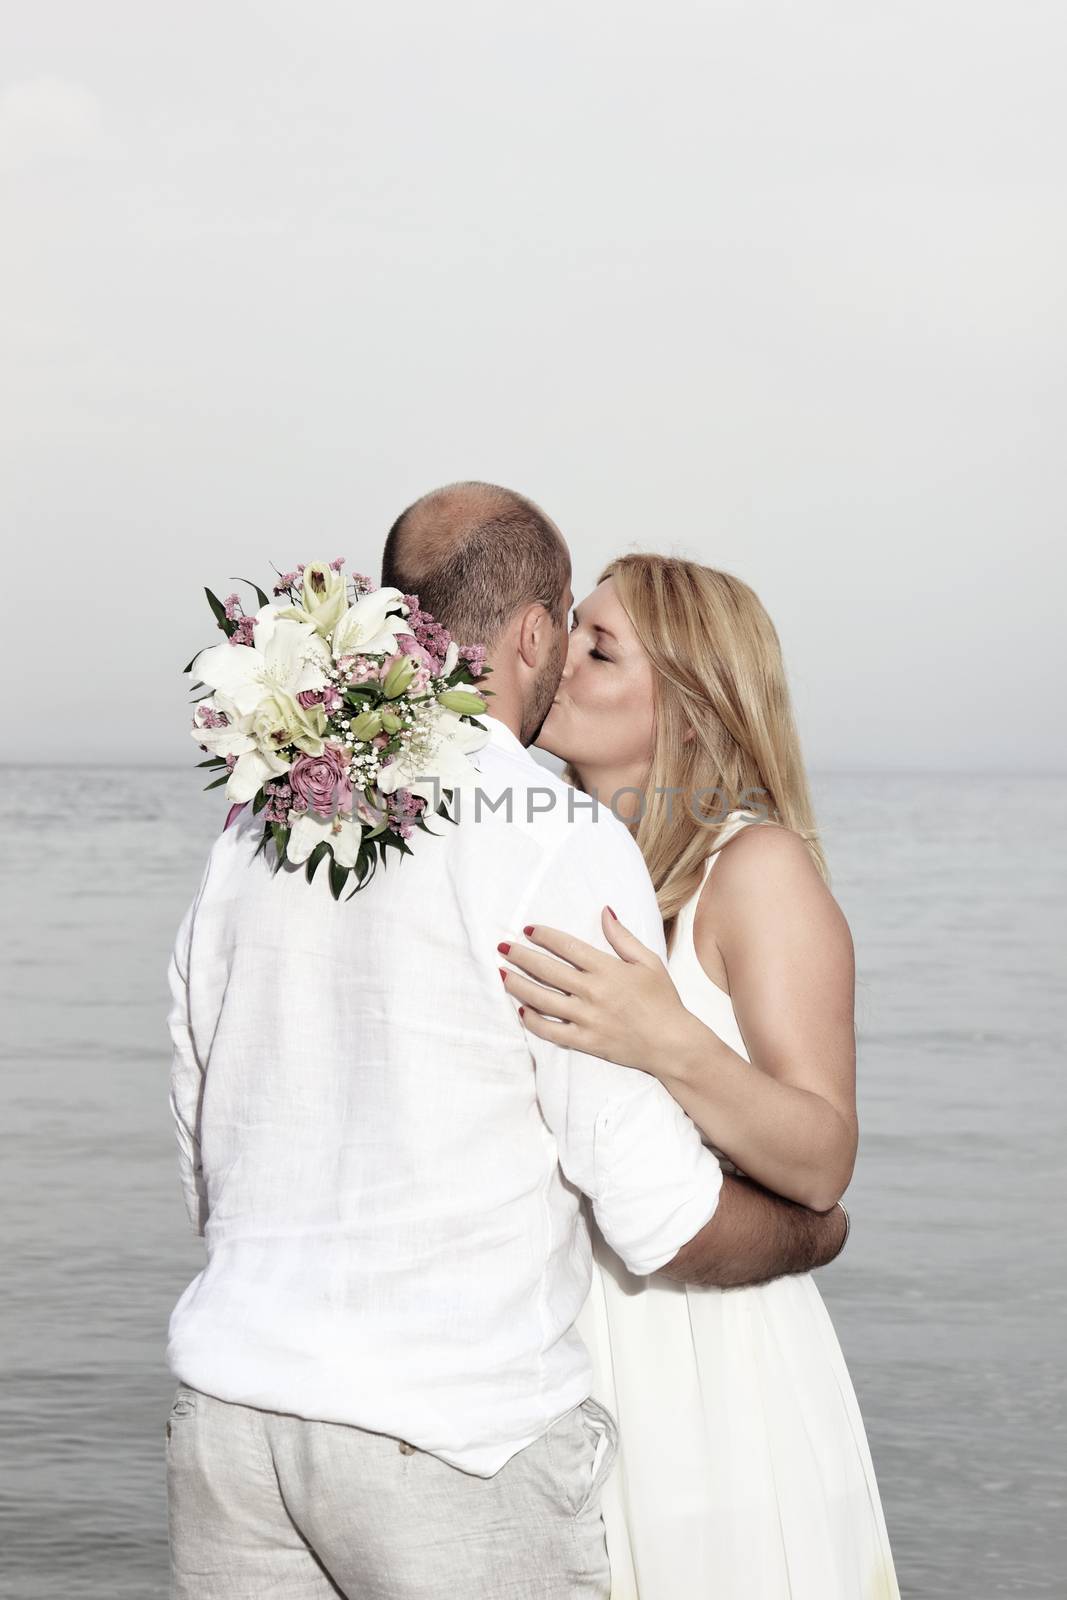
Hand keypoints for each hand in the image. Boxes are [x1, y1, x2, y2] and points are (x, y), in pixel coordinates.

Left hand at [497, 908, 690, 1072]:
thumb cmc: (663, 999)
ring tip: (502, 975)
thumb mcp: (648, 961)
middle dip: (521, 956)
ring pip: (542, 999)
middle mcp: (593, 992)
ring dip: (518, 985)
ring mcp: (587, 1018)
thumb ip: (622, 937)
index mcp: (607, 969)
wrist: (672, 1043)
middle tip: (502, 947)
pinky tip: (522, 1010)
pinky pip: (550, 1031)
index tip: (529, 930)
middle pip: (547, 970)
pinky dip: (533, 1021)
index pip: (567, 946)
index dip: (544, 936)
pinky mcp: (585, 1041)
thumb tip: (605, 911)